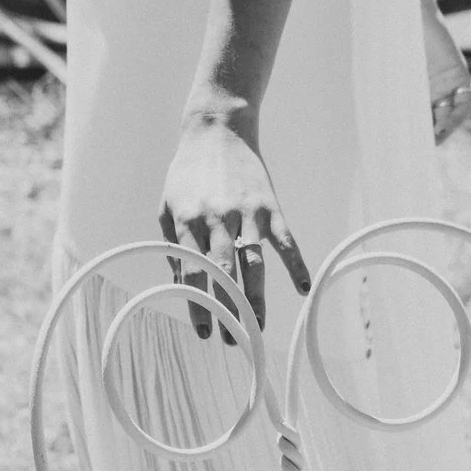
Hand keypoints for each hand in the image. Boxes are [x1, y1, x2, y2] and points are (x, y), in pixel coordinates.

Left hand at [160, 107, 309, 333]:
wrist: (217, 130)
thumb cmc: (186, 173)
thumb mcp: (167, 205)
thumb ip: (173, 244)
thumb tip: (180, 282)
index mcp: (188, 221)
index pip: (193, 272)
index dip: (198, 304)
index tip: (205, 332)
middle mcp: (217, 219)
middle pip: (225, 274)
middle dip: (229, 310)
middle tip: (234, 340)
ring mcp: (246, 213)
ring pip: (254, 264)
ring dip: (257, 299)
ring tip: (258, 328)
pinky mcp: (270, 207)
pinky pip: (286, 242)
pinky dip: (296, 266)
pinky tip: (303, 290)